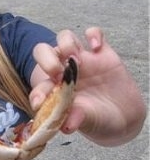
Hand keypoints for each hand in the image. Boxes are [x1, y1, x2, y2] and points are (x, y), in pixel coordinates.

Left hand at [31, 27, 145, 145]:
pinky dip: (93, 35)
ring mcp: (81, 60)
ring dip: (66, 44)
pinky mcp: (101, 53)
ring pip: (64, 37)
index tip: (41, 102)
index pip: (39, 85)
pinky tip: (96, 48)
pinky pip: (93, 33)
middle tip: (58, 73)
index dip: (37, 93)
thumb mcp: (87, 121)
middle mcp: (63, 71)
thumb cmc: (97, 120)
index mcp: (54, 90)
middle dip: (46, 59)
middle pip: (43, 51)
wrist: (122, 117)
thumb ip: (76, 119)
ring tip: (77, 61)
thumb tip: (66, 126)